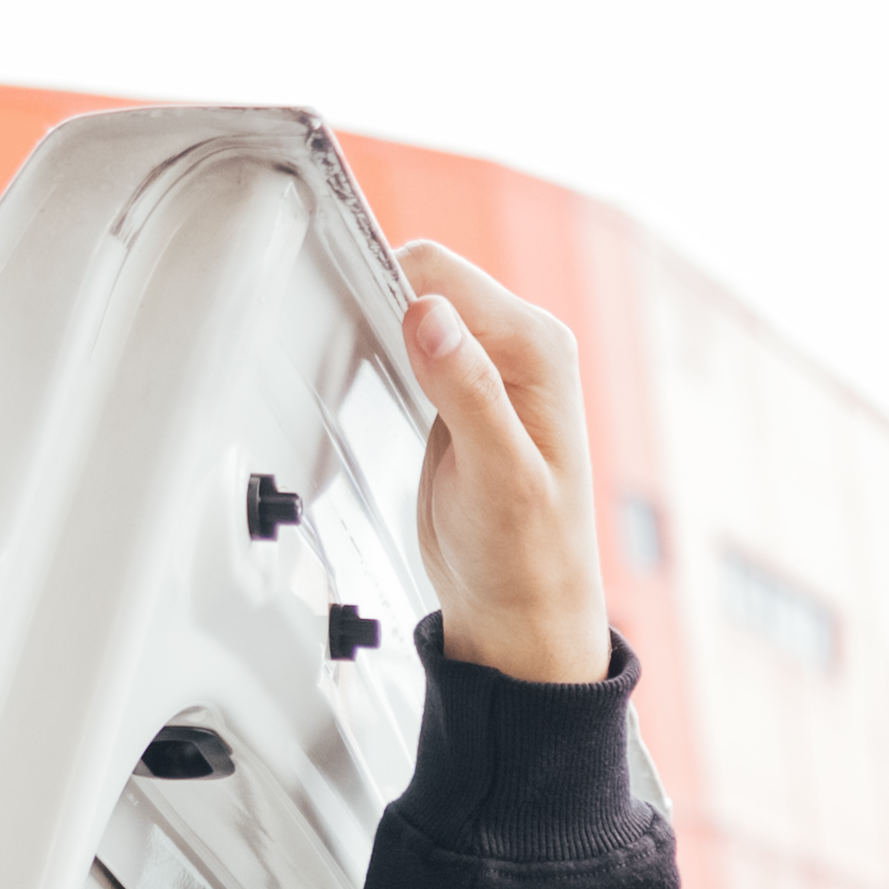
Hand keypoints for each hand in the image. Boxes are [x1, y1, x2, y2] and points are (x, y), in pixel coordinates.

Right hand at [389, 242, 606, 687]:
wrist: (521, 614)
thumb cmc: (527, 560)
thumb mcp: (498, 477)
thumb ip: (466, 393)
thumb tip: (429, 314)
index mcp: (538, 351)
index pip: (440, 274)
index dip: (385, 284)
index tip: (350, 319)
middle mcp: (521, 347)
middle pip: (423, 278)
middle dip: (377, 302)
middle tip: (356, 360)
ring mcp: (489, 365)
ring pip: (411, 305)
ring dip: (375, 324)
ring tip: (363, 373)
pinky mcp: (460, 390)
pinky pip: (408, 341)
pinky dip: (380, 350)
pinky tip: (373, 382)